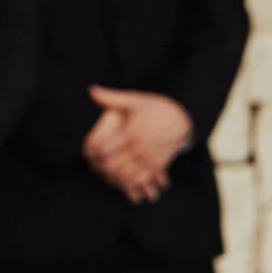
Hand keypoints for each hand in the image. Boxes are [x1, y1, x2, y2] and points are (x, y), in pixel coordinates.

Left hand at [85, 87, 194, 204]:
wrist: (184, 119)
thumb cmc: (157, 108)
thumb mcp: (135, 100)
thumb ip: (111, 98)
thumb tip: (91, 90)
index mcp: (130, 133)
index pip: (102, 149)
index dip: (91, 152)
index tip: (88, 151)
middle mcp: (139, 149)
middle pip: (111, 166)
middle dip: (100, 166)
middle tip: (94, 164)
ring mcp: (149, 160)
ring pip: (125, 177)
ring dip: (113, 177)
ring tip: (105, 172)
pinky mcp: (158, 167)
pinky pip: (141, 181)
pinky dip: (130, 182)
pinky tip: (122, 178)